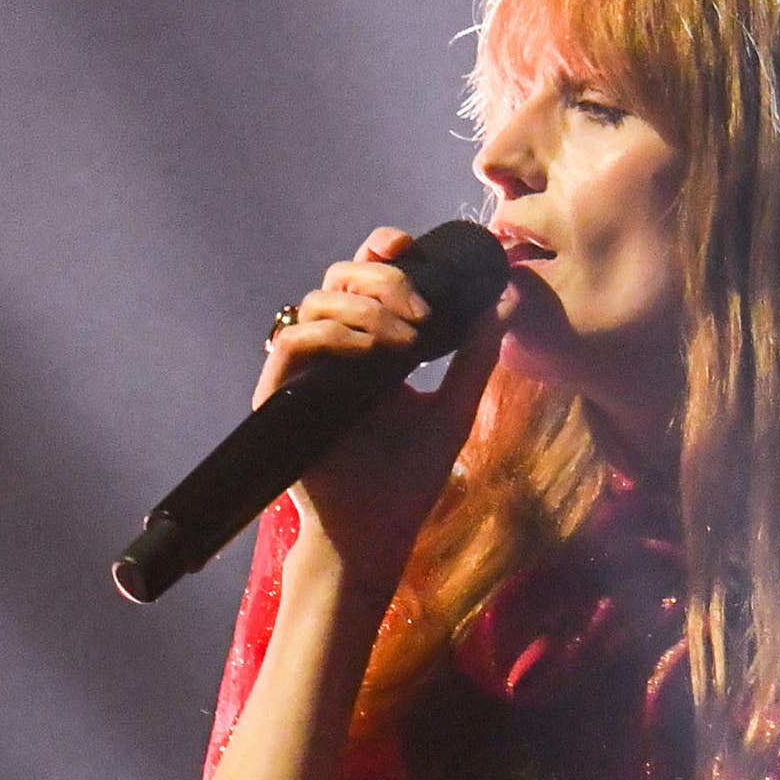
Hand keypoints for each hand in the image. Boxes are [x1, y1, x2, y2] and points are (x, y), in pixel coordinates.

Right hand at [254, 226, 506, 589]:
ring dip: (367, 311)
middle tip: (423, 310)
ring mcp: (303, 371)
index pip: (367, 280)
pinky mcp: (278, 394)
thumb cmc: (408, 482)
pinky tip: (371, 352)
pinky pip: (293, 341)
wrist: (374, 535)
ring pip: (317, 303)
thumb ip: (475, 358)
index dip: (382, 251)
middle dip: (383, 280)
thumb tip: (501, 302)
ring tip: (408, 342)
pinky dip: (333, 335)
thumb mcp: (454, 411)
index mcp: (369, 347)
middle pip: (340, 279)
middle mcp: (332, 352)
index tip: (410, 244)